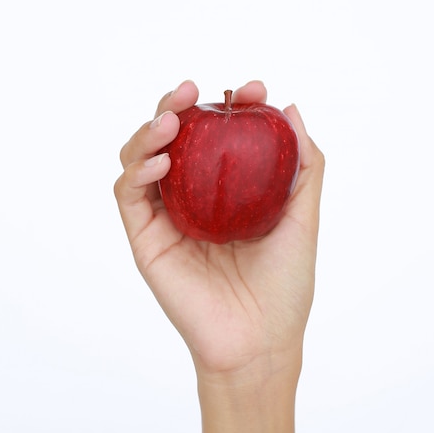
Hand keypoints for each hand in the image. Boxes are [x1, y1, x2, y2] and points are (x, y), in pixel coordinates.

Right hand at [114, 80, 323, 384]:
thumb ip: (303, 167)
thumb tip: (291, 110)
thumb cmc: (285, 286)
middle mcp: (193, 201)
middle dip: (177, 107)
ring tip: (171, 119)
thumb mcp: (304, 218)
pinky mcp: (146, 240)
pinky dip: (137, 170)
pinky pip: (129, 195)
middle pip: (172, 141)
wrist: (260, 342)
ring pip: (141, 159)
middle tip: (193, 90)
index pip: (217, 139)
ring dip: (149, 131)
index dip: (230, 108)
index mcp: (227, 194)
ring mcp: (167, 219)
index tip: (252, 90)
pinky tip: (160, 159)